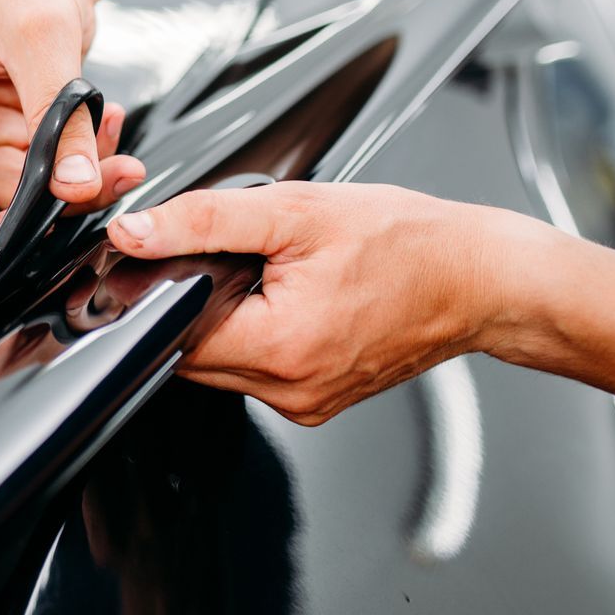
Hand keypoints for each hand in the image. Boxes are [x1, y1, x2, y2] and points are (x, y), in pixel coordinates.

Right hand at [0, 0, 144, 295]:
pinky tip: (104, 132)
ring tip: (113, 154)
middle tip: (71, 221)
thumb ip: (59, 116)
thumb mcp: (44, 33)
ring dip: (63, 191)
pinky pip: (35, 180)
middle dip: (12, 222)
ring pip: (4, 200)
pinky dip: (75, 167)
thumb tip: (73, 187)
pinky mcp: (1, 136)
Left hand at [106, 182, 535, 423]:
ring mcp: (306, 404)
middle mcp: (290, 390)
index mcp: (280, 348)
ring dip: (225, 322)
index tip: (169, 261)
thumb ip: (204, 220)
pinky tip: (287, 302)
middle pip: (191, 355)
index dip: (159, 294)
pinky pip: (258, 374)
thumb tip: (135, 233)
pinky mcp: (318, 403)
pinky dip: (256, 338)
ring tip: (268, 278)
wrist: (479, 277)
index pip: (171, 335)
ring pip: (220, 367)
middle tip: (235, 260)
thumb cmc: (407, 242)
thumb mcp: (295, 210)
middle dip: (196, 305)